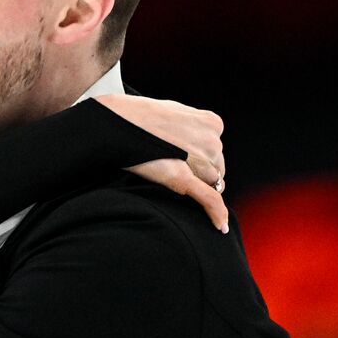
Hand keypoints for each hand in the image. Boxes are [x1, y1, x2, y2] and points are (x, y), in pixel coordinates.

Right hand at [94, 94, 228, 231]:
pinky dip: (216, 214)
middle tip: (169, 160)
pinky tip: (220, 227)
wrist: (117, 121)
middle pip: (216, 168)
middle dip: (198, 170)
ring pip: (210, 183)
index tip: (180, 152)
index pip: (217, 151)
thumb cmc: (140, 115)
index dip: (200, 156)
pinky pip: (209, 200)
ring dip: (194, 182)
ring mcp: (202, 160)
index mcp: (212, 122)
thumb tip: (193, 140)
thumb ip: (191, 127)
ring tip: (165, 168)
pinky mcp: (185, 178)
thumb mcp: (174, 111)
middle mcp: (213, 140)